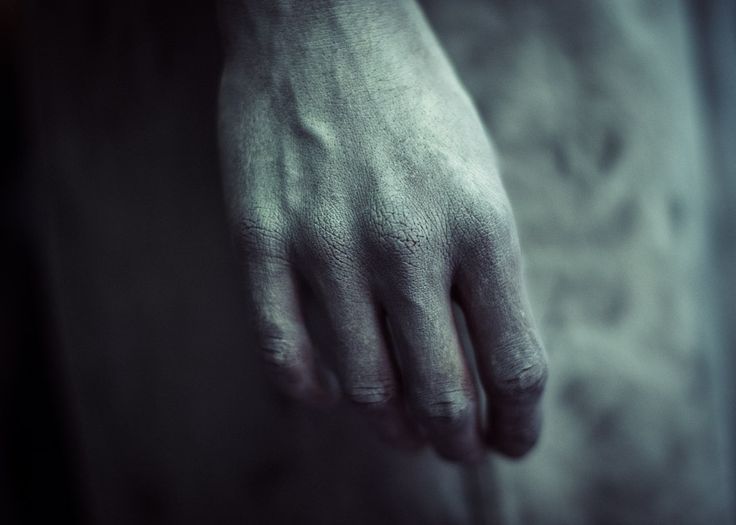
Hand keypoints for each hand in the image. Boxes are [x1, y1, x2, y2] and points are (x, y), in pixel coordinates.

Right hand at [218, 0, 547, 461]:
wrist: (323, 26)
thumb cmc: (413, 107)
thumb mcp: (479, 180)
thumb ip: (483, 275)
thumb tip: (480, 364)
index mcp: (480, 225)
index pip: (514, 364)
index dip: (518, 423)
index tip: (512, 442)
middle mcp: (406, 243)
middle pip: (441, 393)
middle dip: (455, 439)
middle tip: (455, 448)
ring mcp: (327, 244)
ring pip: (363, 387)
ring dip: (390, 424)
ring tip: (401, 427)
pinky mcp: (261, 240)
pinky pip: (283, 353)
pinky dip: (312, 390)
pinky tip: (330, 391)